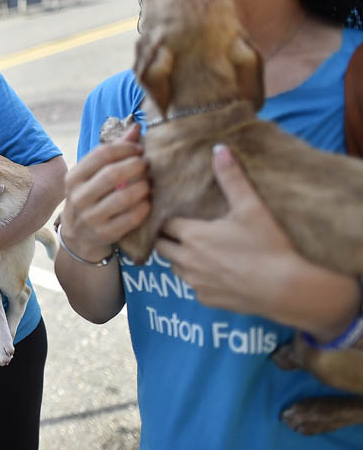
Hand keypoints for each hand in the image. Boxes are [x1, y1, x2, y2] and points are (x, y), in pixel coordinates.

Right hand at [60, 124, 149, 260]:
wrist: (79, 236)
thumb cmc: (90, 196)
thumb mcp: (93, 174)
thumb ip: (114, 150)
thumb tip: (137, 127)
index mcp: (73, 177)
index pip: (102, 153)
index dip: (125, 148)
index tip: (139, 149)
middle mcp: (78, 197)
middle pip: (113, 173)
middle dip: (136, 165)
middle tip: (147, 164)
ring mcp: (90, 217)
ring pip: (124, 196)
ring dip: (143, 186)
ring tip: (148, 183)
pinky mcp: (104, 234)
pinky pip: (131, 218)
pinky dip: (144, 207)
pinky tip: (147, 202)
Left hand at [155, 144, 296, 315]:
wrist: (287, 289)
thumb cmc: (268, 246)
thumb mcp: (250, 207)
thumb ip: (232, 178)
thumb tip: (218, 149)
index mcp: (191, 235)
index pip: (165, 223)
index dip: (170, 217)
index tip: (175, 212)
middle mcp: (185, 260)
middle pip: (163, 246)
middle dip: (168, 238)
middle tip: (182, 230)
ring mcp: (195, 283)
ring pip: (175, 268)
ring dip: (181, 258)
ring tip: (197, 249)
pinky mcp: (207, 299)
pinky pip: (194, 287)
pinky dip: (199, 279)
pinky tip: (216, 272)